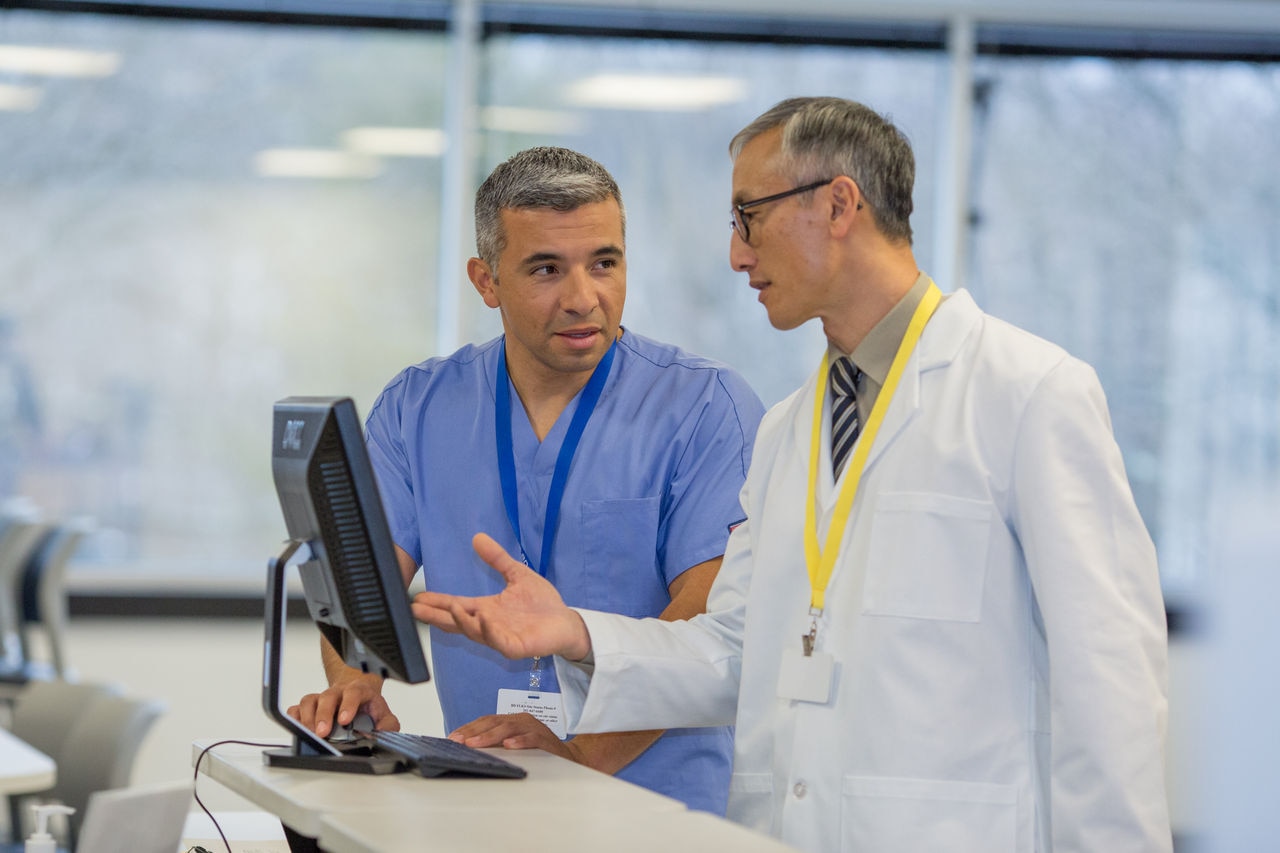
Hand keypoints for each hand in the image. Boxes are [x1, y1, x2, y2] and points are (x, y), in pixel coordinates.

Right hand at [286, 672, 400, 738]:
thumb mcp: (385, 717)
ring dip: (308, 718)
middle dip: (324, 715)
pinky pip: (297, 708)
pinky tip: (298, 728)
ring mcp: (322, 698)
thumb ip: (388, 726)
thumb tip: (380, 736)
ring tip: (311, 734)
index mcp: (359, 692)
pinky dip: (294, 717)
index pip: (354, 692)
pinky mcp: (310, 707)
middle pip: (328, 696)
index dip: (348, 705)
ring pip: (310, 700)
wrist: (359, 698)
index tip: (344, 720)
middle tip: (322, 733)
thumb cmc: (369, 709)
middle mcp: (339, 693)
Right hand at [412, 532, 592, 660]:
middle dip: (437, 616)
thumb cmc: (542, 603)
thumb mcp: (516, 574)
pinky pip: (499, 641)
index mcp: (486, 609)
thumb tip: (477, 537)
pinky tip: (482, 618)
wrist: (566, 622)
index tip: (417, 598)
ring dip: (463, 621)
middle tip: (416, 610)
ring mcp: (501, 637)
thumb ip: (497, 559)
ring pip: (475, 632)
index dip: (438, 603)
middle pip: (457, 622)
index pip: (457, 606)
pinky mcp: (516, 647)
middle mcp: (489, 625)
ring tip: (452, 607)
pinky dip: (489, 631)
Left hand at [449, 713, 577, 761]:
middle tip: (458, 741)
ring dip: (490, 736)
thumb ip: (495, 744)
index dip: (469, 728)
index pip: (486, 720)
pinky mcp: (545, 739)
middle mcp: (521, 720)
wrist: (568, 758)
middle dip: (474, 732)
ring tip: (475, 743)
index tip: (452, 738)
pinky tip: (508, 746)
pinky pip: (531, 738)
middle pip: (494, 721)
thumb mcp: (513, 745)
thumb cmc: (537, 752)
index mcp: (512, 720)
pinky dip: (519, 741)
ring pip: (509, 728)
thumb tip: (467, 748)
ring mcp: (533, 728)